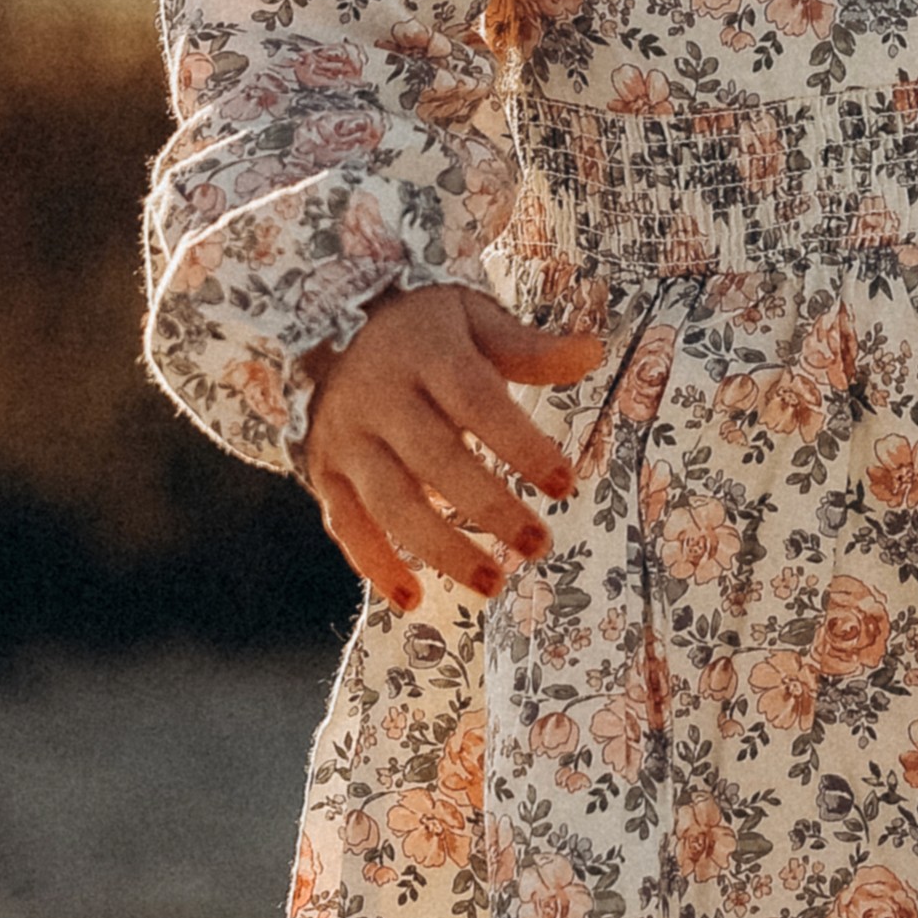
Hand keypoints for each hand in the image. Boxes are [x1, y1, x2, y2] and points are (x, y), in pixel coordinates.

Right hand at [300, 284, 603, 612]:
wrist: (326, 321)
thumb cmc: (424, 328)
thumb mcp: (473, 318)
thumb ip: (527, 347)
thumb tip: (592, 353)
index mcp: (427, 355)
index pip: (477, 402)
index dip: (520, 445)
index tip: (564, 483)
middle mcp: (382, 398)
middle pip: (436, 459)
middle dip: (490, 507)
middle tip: (539, 546)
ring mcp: (348, 438)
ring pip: (391, 503)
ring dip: (442, 549)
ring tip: (492, 584)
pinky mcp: (325, 471)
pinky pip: (346, 525)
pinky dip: (375, 565)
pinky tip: (414, 600)